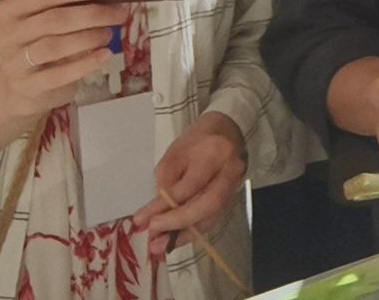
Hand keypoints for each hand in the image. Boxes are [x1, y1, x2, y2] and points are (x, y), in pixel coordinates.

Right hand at [0, 0, 135, 119]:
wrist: (21, 88)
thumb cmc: (40, 43)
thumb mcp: (53, 19)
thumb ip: (79, 2)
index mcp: (12, 8)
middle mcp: (8, 34)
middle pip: (54, 19)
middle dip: (93, 14)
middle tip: (120, 13)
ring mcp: (15, 63)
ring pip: (55, 46)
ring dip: (89, 38)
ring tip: (109, 34)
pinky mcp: (28, 87)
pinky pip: (59, 74)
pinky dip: (86, 64)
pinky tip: (105, 55)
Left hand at [134, 110, 245, 257]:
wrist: (226, 133)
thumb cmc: (196, 142)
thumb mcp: (174, 153)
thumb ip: (165, 182)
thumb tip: (152, 215)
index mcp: (215, 152)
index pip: (190, 184)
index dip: (166, 205)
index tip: (144, 219)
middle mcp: (230, 171)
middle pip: (208, 204)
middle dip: (179, 222)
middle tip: (154, 233)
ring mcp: (235, 187)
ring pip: (212, 217)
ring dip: (184, 234)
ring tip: (159, 246)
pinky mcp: (232, 200)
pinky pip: (212, 221)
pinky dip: (192, 233)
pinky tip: (174, 240)